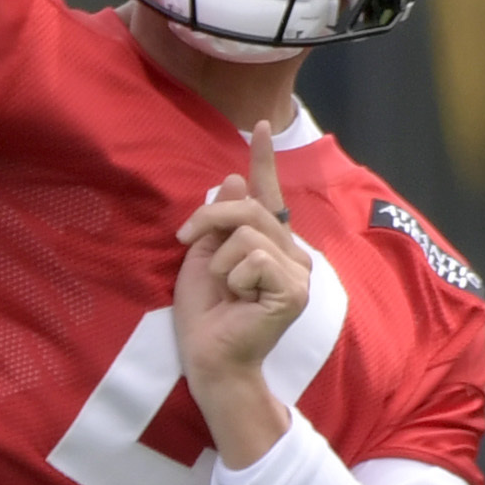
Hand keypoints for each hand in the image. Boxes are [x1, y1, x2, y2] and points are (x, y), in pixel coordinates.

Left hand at [174, 121, 311, 469]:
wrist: (210, 358)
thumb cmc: (205, 315)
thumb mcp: (203, 258)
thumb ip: (220, 222)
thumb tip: (233, 179)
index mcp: (269, 245)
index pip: (267, 195)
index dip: (263, 160)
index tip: (258, 125)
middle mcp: (291, 253)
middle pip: (250, 207)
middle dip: (209, 219)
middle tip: (185, 241)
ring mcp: (299, 272)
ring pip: (249, 233)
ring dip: (221, 261)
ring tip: (225, 290)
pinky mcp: (295, 290)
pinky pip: (255, 258)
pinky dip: (234, 277)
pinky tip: (240, 301)